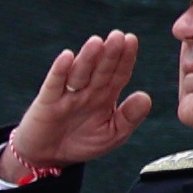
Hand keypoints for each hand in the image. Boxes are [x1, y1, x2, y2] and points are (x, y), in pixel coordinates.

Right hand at [1, 30, 154, 181]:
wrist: (48, 157)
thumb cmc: (82, 143)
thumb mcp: (112, 135)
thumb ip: (129, 118)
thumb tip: (146, 96)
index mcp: (106, 95)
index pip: (118, 73)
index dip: (125, 58)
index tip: (132, 40)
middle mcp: (88, 90)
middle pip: (101, 69)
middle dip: (110, 53)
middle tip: (118, 35)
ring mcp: (67, 94)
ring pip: (80, 73)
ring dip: (88, 58)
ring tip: (96, 42)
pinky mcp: (47, 101)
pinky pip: (54, 84)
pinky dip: (60, 70)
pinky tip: (67, 57)